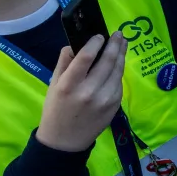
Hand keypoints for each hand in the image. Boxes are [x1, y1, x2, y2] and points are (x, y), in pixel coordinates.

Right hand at [36, 33, 125, 152]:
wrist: (65, 141)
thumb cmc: (56, 110)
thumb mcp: (53, 85)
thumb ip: (64, 63)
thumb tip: (75, 44)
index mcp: (68, 85)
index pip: (85, 58)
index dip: (95, 43)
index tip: (100, 35)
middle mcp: (88, 91)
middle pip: (107, 62)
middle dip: (115, 45)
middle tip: (118, 34)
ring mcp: (104, 99)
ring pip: (117, 71)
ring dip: (121, 55)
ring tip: (122, 43)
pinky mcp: (115, 105)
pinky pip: (119, 83)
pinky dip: (119, 71)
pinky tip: (118, 63)